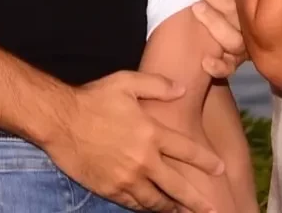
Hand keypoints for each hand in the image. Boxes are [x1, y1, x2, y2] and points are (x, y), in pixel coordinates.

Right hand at [44, 71, 224, 211]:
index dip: (206, 161)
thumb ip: (158, 85)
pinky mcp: (110, 189)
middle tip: (213, 209)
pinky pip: (134, 204)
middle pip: (178, 186)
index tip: (221, 169)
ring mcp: (126, 177)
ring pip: (157, 200)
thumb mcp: (127, 82)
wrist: (61, 120)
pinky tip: (152, 209)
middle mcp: (143, 159)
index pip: (187, 150)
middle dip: (197, 200)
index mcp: (151, 132)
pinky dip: (146, 208)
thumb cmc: (94, 98)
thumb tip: (182, 89)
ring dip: (172, 208)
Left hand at [188, 0, 247, 77]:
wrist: (220, 42)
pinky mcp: (234, 63)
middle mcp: (249, 24)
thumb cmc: (219, 4)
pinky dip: (219, 66)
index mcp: (248, 2)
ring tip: (196, 9)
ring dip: (215, 23)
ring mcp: (244, 45)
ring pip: (235, 40)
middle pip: (236, 11)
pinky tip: (205, 61)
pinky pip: (230, 67)